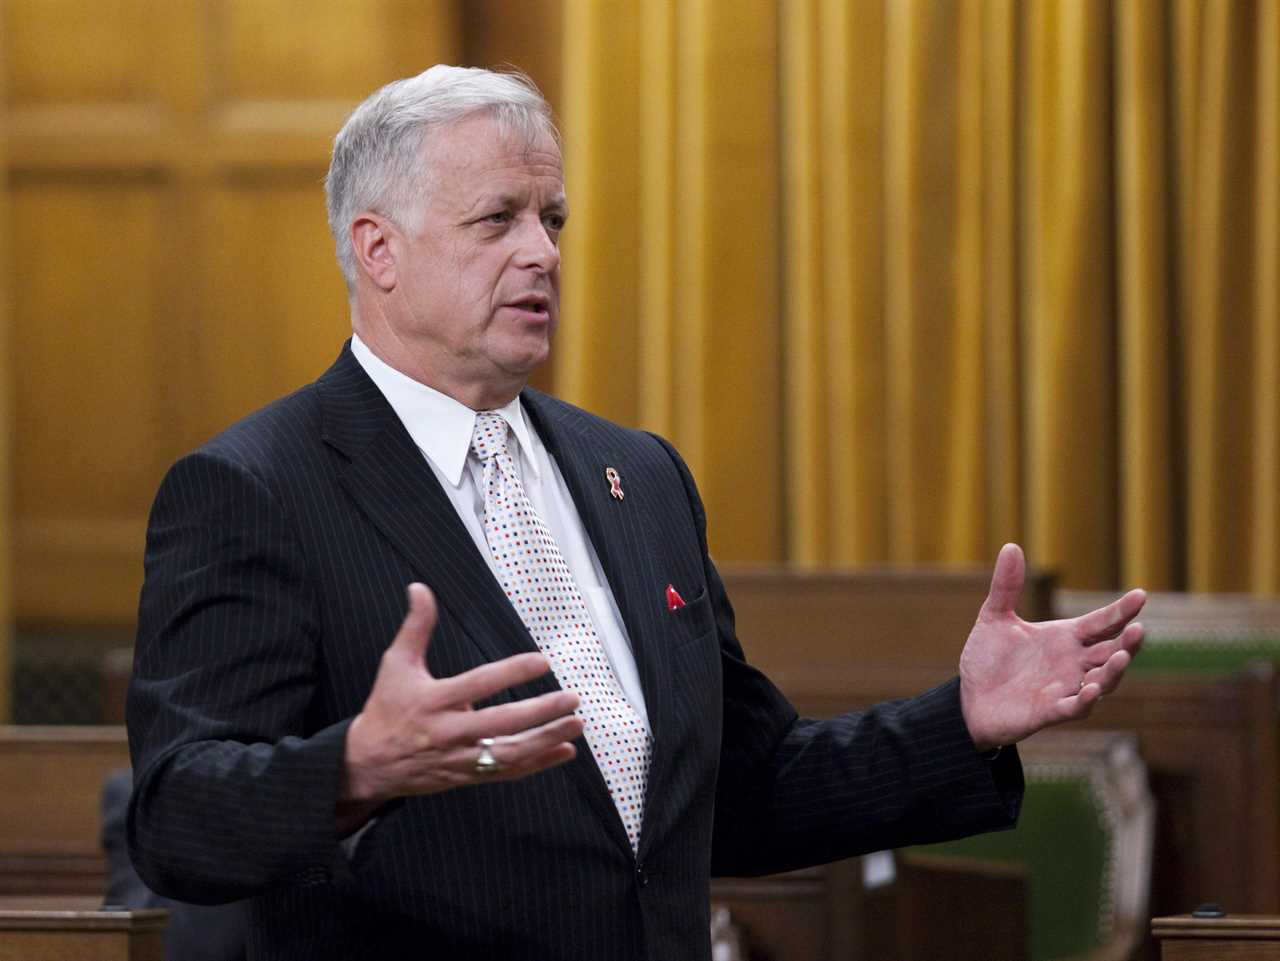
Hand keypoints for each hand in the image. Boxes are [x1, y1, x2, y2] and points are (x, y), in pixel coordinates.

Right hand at [340, 583, 582, 814]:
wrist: (369, 764)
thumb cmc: (386, 709)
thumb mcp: (395, 664)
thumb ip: (415, 627)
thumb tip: (419, 588)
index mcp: (434, 701)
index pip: (479, 684)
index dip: (511, 672)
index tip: (542, 661)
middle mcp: (450, 732)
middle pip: (501, 723)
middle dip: (539, 712)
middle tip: (571, 698)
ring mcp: (460, 758)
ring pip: (509, 753)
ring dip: (546, 739)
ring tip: (575, 724)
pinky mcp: (467, 776)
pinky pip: (507, 772)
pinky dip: (538, 763)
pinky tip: (564, 750)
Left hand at [959, 544, 1144, 750]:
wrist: (969, 698)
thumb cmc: (987, 660)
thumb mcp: (994, 618)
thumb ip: (1006, 586)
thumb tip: (1011, 546)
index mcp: (1066, 638)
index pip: (1101, 622)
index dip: (1121, 610)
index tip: (1141, 595)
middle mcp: (1073, 663)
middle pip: (1110, 652)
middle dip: (1127, 643)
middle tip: (1140, 629)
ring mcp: (1065, 688)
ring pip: (1102, 681)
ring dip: (1113, 671)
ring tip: (1121, 656)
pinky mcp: (1050, 711)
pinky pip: (1075, 707)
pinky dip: (1085, 700)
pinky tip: (1091, 689)